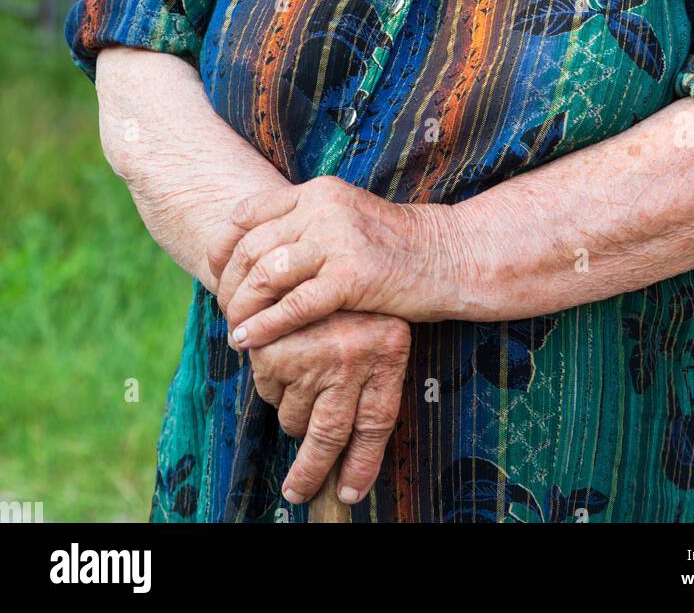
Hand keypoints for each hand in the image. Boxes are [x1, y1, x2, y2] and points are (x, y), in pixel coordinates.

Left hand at [206, 176, 469, 347]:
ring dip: (242, 308)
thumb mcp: (345, 221)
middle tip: (225, 312)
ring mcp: (337, 239)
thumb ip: (305, 228)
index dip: (223, 245)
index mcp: (317, 192)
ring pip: (265, 275)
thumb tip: (256, 255)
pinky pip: (294, 305)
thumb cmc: (393, 247)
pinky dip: (266, 327)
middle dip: (229, 285)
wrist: (447, 257)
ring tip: (234, 332)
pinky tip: (252, 342)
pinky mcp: (352, 275)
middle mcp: (322, 208)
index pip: (248, 212)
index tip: (214, 272)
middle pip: (251, 247)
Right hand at [249, 309, 410, 506]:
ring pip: (294, 416)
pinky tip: (278, 356)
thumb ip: (373, 376)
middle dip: (312, 471)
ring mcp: (311, 356)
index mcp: (386, 353)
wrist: (314, 237)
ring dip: (293, 410)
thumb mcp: (381, 324)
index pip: (375, 423)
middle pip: (328, 435)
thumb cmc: (352, 293)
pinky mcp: (273, 351)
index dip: (362, 464)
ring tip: (300, 377)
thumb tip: (352, 465)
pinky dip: (271, 383)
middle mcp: (351, 359)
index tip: (349, 494)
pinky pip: (268, 391)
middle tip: (298, 491)